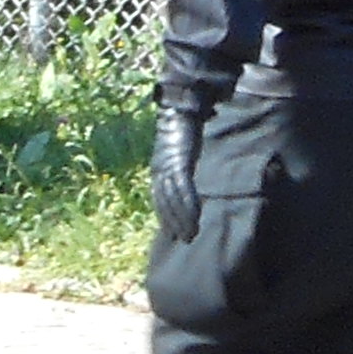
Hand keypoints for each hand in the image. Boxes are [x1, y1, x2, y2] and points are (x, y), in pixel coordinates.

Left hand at [153, 104, 203, 245]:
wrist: (177, 113)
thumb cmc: (180, 133)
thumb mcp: (177, 154)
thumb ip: (179, 168)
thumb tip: (186, 182)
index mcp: (157, 170)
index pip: (159, 199)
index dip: (165, 217)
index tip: (172, 233)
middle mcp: (159, 171)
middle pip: (164, 203)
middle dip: (173, 223)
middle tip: (184, 240)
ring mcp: (167, 167)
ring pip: (173, 199)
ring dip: (182, 219)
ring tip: (190, 235)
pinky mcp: (178, 162)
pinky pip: (183, 188)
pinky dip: (188, 203)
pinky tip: (195, 217)